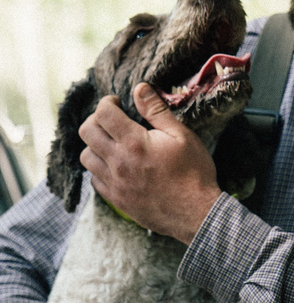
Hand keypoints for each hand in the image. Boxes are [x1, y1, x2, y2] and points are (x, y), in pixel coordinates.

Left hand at [78, 84, 221, 242]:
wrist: (197, 214)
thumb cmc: (194, 173)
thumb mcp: (182, 136)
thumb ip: (157, 111)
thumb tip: (139, 88)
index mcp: (134, 143)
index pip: (103, 113)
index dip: (107, 102)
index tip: (117, 103)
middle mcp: (118, 163)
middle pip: (86, 132)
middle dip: (96, 119)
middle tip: (112, 120)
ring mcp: (115, 184)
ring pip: (86, 157)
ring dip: (95, 145)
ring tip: (113, 143)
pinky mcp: (117, 200)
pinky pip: (95, 180)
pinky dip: (100, 168)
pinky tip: (116, 166)